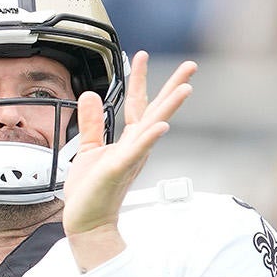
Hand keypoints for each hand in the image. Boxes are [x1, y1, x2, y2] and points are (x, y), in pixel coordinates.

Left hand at [64, 52, 194, 269]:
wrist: (85, 221)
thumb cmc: (89, 191)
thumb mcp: (87, 149)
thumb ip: (92, 123)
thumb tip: (91, 95)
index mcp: (128, 141)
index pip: (137, 104)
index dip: (138, 79)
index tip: (139, 55)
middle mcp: (135, 147)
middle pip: (157, 111)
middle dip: (173, 87)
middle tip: (190, 65)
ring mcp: (130, 158)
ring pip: (153, 127)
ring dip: (169, 108)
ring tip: (186, 88)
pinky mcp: (119, 170)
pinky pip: (136, 151)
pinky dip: (148, 138)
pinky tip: (161, 126)